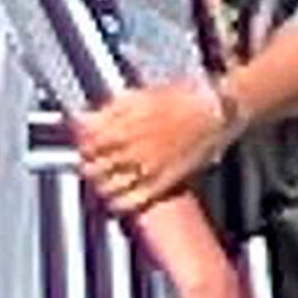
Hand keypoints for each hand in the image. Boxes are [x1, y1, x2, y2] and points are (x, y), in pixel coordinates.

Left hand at [78, 77, 236, 214]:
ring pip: (108, 186)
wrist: (215, 111)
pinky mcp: (163, 183)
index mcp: (123, 125)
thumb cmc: (183, 98)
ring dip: (100, 183)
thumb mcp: (141, 95)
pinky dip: (118, 203)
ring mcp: (147, 168)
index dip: (82, 143)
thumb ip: (110, 110)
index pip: (86, 142)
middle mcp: (131, 149)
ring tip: (102, 180)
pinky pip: (132, 201)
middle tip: (91, 162)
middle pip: (93, 166)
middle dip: (88, 164)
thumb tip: (85, 119)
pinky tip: (115, 200)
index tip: (84, 143)